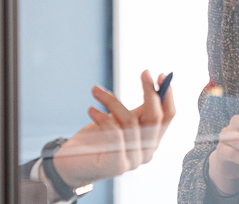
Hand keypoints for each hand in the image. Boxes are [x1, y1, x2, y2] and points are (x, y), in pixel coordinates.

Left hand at [52, 70, 175, 186]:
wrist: (69, 165)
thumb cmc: (95, 140)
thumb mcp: (120, 120)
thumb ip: (139, 111)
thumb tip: (155, 86)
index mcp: (151, 140)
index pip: (168, 116)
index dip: (167, 95)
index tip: (161, 75)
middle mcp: (146, 152)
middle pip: (156, 118)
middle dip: (151, 92)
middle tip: (144, 72)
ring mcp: (133, 161)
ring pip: (131, 121)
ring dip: (112, 100)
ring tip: (96, 91)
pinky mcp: (117, 165)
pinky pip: (115, 133)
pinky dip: (102, 117)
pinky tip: (90, 109)